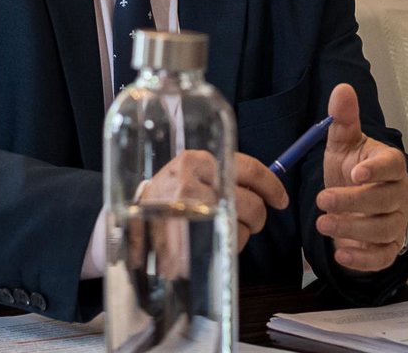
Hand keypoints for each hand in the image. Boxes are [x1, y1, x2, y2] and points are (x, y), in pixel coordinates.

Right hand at [141, 150, 287, 251]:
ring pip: (242, 226)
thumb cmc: (164, 198)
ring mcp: (190, 212)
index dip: (271, 185)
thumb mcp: (186, 174)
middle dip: (258, 216)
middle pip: (250, 201)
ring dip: (242, 234)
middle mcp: (193, 182)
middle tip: (250, 222)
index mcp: (196, 161)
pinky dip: (229, 247)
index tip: (280, 199)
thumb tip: (263, 187)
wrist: (127, 222)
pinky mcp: (189, 238)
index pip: (248, 168)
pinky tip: (211, 242)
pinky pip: (227, 244)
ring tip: (220, 231)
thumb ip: (219, 174)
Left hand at [316, 83, 407, 271]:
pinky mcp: (387, 246)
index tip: (355, 173)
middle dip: (353, 202)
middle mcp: (397, 194)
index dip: (376, 170)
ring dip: (352, 229)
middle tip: (322, 201)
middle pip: (384, 200)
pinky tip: (341, 254)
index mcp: (389, 165)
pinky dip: (363, 259)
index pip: (391, 166)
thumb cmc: (351, 169)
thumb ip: (343, 119)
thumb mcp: (343, 144)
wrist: (353, 202)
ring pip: (383, 229)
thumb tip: (341, 89)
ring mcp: (395, 221)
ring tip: (322, 225)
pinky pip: (382, 257)